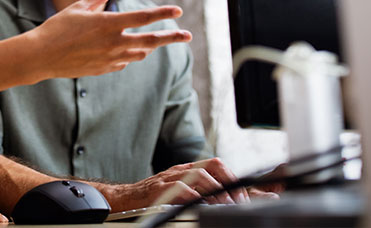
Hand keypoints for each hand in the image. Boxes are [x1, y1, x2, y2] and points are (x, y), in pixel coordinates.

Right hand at [27, 0, 191, 80]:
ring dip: (149, 46)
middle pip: (151, 40)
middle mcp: (114, 42)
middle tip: (188, 36)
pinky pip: (123, 62)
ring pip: (139, 53)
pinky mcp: (104, 69)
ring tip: (156, 42)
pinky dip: (128, 55)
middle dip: (172, 37)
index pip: (144, 17)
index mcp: (109, 23)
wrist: (41, 56)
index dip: (163, 13)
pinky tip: (124, 51)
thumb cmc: (57, 27)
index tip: (178, 10)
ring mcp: (110, 59)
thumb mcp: (78, 8)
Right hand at [96, 158, 249, 211]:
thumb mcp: (180, 191)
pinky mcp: (160, 189)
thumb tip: (227, 199)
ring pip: (200, 175)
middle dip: (229, 183)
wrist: (126, 199)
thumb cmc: (155, 197)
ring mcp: (171, 178)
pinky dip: (195, 196)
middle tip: (238, 202)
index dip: (233, 178)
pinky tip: (202, 204)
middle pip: (212, 166)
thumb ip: (200, 191)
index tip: (244, 197)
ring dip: (216, 190)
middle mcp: (182, 170)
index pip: (217, 164)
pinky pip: (181, 188)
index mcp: (189, 169)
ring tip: (225, 205)